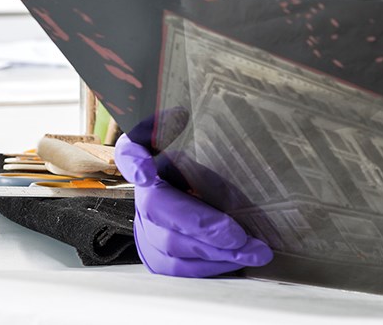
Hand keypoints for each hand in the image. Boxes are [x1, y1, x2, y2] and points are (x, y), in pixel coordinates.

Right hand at [114, 133, 272, 276]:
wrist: (190, 187)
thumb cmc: (201, 160)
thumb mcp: (199, 139)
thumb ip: (190, 129)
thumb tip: (185, 115)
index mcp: (147, 156)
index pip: (130, 152)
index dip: (135, 162)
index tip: (146, 170)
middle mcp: (141, 192)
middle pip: (160, 210)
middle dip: (205, 227)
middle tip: (242, 236)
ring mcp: (144, 225)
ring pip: (170, 245)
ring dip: (214, 252)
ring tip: (252, 251)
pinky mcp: (155, 252)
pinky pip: (177, 267)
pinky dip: (209, 266)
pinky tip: (236, 259)